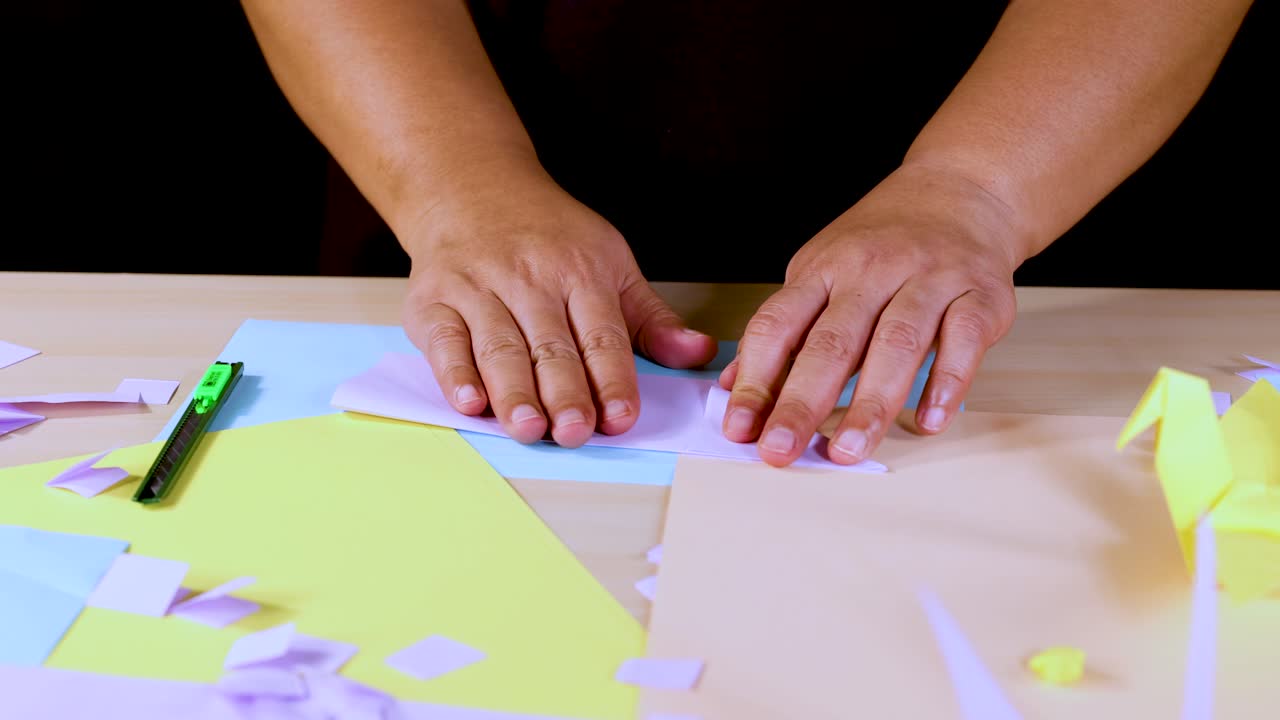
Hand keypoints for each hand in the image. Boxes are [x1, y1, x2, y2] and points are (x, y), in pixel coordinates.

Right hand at [400, 160, 717, 447]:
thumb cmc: (549, 235)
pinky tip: (469, 403)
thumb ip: (649, 318)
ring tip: (530, 429)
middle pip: (550, 345)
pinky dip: (454, 373)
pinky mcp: (433, 300)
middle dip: (564, 392)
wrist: (471, 186)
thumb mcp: (610, 262)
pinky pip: (445, 341)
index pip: (602, 334)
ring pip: (499, 348)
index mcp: (581, 272)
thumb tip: (699, 353)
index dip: (612, 378)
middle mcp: (529, 280)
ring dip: (514, 392)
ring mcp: (478, 289)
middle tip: (576, 432)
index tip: (621, 418)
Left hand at [719, 163, 1022, 465]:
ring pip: (897, 345)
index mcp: (823, 268)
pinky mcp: (980, 295)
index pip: (778, 325)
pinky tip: (928, 421)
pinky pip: (963, 341)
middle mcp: (873, 270)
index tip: (738, 427)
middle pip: (832, 343)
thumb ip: (784, 330)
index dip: (755, 379)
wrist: (961, 190)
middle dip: (801, 403)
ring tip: (848, 451)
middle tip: (780, 451)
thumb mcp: (820, 270)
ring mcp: (929, 279)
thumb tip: (734, 385)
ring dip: (870, 404)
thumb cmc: (883, 242)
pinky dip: (947, 383)